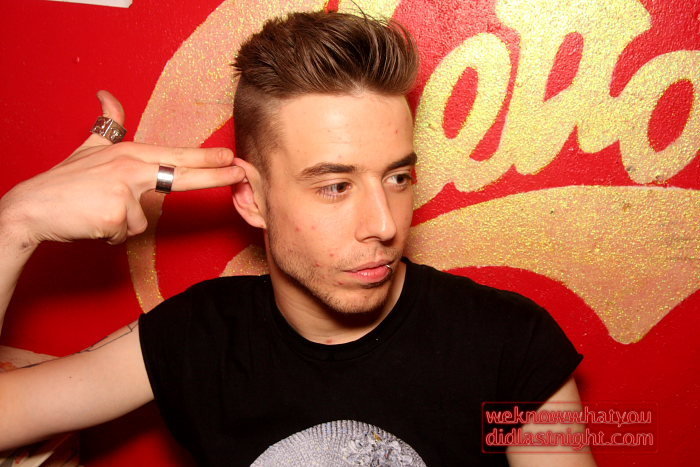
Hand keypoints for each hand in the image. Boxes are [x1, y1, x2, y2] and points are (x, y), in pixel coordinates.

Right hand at [0, 90, 244, 246]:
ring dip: (122, 222)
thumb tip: (107, 94)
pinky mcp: (117, 215)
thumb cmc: (64, 182)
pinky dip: (110, 233)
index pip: (174, 156)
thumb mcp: (88, 147)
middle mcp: (130, 168)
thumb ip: (108, 125)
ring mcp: (125, 191)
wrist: (31, 208)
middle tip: (238, 171)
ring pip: (142, 219)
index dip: (204, 158)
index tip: (229, 157)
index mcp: (129, 154)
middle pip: (180, 175)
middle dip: (213, 174)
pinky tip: (93, 221)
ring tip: (98, 210)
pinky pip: (126, 233)